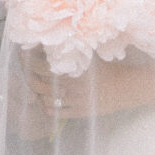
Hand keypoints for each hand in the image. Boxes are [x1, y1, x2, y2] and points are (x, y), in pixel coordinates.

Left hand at [24, 52, 154, 118]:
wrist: (128, 88)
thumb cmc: (110, 68)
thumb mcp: (91, 56)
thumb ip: (74, 51)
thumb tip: (56, 41)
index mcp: (74, 70)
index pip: (43, 67)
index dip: (30, 62)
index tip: (26, 56)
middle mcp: (72, 87)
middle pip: (40, 84)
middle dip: (30, 77)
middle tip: (27, 71)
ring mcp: (75, 101)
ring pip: (45, 100)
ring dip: (38, 93)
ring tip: (37, 87)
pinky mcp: (79, 112)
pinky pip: (56, 112)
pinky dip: (47, 107)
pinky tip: (48, 102)